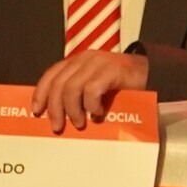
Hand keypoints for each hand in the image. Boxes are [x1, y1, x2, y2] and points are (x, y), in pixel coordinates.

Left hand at [31, 50, 146, 132]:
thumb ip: (78, 93)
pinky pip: (92, 90)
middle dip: (55, 108)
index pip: (51, 74)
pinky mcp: (111, 70)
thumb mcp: (94, 87)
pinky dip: (91, 105)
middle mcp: (84, 59)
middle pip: (59, 84)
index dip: (41, 93)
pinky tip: (98, 114)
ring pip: (72, 88)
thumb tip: (58, 115)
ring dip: (73, 110)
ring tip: (80, 123)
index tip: (37, 111)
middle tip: (58, 126)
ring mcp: (98, 63)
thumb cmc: (120, 86)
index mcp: (77, 62)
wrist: (150, 74)